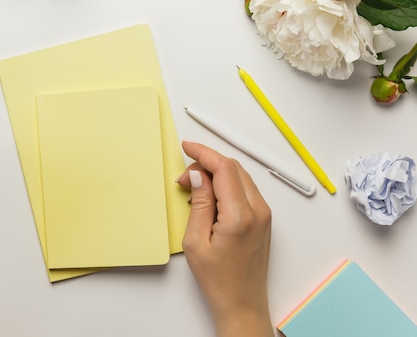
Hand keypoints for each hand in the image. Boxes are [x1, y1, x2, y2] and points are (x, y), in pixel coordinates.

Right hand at [177, 141, 272, 336]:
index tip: (188, 147)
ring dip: (216, 173)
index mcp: (240, 216)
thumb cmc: (219, 280)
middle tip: (185, 179)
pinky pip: (244, 189)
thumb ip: (199, 203)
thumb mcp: (196, 241)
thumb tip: (199, 176)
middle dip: (207, 164)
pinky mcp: (263, 218)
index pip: (224, 169)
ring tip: (194, 189)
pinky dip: (226, 184)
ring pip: (239, 176)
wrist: (242, 302)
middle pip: (233, 168)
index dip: (204, 153)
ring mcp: (264, 214)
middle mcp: (258, 211)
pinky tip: (210, 194)